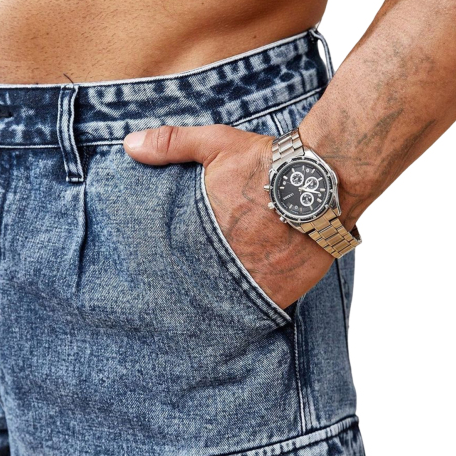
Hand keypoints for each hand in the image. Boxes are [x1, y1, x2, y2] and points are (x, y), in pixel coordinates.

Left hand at [123, 124, 334, 309]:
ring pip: (227, 302)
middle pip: (200, 286)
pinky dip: (252, 308)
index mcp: (202, 235)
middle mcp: (223, 264)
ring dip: (223, 300)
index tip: (168, 273)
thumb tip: (130, 145)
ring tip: (217, 302)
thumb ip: (172, 145)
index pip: (175, 263)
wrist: (325, 180)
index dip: (173, 268)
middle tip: (193, 291)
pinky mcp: (279, 295)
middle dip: (196, 286)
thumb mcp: (217, 145)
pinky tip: (246, 305)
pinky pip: (258, 311)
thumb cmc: (270, 162)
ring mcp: (252, 284)